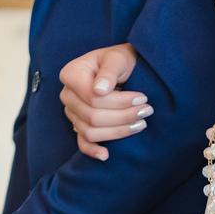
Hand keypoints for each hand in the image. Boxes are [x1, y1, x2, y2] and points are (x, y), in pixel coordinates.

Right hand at [59, 43, 150, 160]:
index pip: (93, 98)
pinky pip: (82, 142)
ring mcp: (72, 112)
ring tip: (140, 124)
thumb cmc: (119, 60)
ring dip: (118, 132)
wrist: (121, 67)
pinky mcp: (79, 124)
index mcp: (71, 74)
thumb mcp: (117, 58)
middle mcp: (67, 95)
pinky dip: (93, 151)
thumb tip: (99, 90)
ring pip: (91, 131)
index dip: (119, 102)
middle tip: (147, 111)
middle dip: (123, 117)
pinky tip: (106, 155)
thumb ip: (109, 71)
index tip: (142, 98)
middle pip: (93, 117)